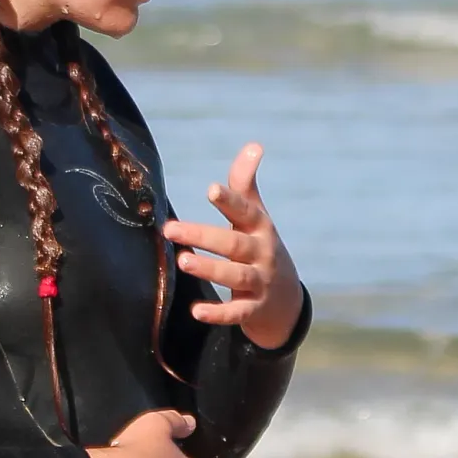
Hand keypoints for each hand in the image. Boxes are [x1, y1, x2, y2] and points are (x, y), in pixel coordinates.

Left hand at [167, 141, 303, 348]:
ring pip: (235, 276)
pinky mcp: (254, 309)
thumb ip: (245, 185)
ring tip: (183, 262)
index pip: (245, 212)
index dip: (230, 201)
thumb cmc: (261, 250)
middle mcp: (262, 254)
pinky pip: (237, 312)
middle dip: (203, 236)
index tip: (212, 189)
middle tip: (170, 229)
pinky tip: (196, 311)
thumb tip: (254, 145)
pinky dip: (219, 313)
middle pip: (233, 244)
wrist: (286, 302)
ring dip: (209, 269)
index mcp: (260, 229)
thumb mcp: (257, 219)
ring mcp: (260, 283)